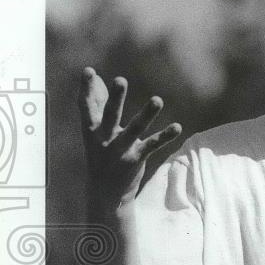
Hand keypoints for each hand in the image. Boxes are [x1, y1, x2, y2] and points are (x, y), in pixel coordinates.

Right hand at [77, 67, 181, 214]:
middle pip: (110, 115)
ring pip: (135, 128)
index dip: (86, 89)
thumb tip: (98, 80)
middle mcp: (104, 138)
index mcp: (91, 130)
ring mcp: (120, 149)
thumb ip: (97, 104)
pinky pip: (152, 145)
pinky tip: (178, 127)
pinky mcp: (135, 159)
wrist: (105, 193)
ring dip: (147, 114)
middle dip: (115, 99)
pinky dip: (165, 136)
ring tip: (158, 100)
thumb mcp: (95, 131)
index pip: (86, 107)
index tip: (88, 71)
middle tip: (120, 80)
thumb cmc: (101, 154)